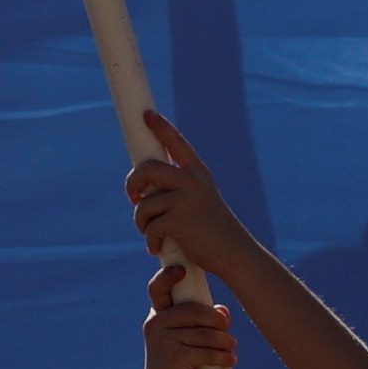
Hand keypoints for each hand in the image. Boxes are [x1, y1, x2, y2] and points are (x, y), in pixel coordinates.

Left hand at [121, 119, 260, 284]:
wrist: (234, 253)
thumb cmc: (212, 230)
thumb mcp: (200, 201)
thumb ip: (177, 189)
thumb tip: (143, 188)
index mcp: (198, 173)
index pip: (177, 143)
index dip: (161, 127)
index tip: (146, 115)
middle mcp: (193, 180)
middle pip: (148, 168)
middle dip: (133, 182)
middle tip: (133, 197)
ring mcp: (187, 199)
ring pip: (145, 203)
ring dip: (141, 221)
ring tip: (150, 232)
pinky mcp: (180, 219)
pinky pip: (151, 227)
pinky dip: (150, 240)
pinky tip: (157, 248)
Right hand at [142, 259, 237, 368]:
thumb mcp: (191, 342)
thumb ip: (204, 324)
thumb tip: (224, 311)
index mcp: (158, 316)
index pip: (158, 289)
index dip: (168, 276)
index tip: (182, 269)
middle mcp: (155, 324)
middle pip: (193, 310)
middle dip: (216, 320)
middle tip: (228, 331)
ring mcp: (162, 341)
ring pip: (204, 333)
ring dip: (224, 342)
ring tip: (231, 349)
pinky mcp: (172, 358)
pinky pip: (204, 351)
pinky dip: (221, 357)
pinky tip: (229, 361)